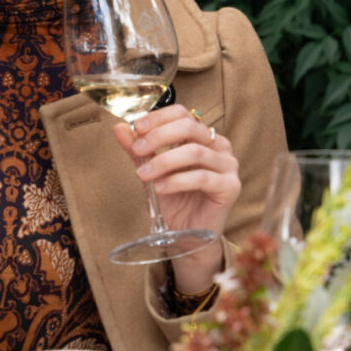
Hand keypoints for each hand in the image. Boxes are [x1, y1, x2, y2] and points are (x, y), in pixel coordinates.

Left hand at [112, 104, 239, 292]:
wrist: (187, 236)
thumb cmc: (173, 200)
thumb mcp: (151, 171)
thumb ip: (138, 150)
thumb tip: (119, 127)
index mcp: (201, 136)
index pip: (183, 114)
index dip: (159, 117)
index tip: (137, 128)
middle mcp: (218, 146)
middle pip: (190, 127)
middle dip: (159, 136)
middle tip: (138, 149)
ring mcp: (228, 166)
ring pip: (195, 152)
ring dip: (164, 161)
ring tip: (143, 175)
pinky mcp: (230, 187)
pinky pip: (203, 178)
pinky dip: (177, 181)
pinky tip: (160, 188)